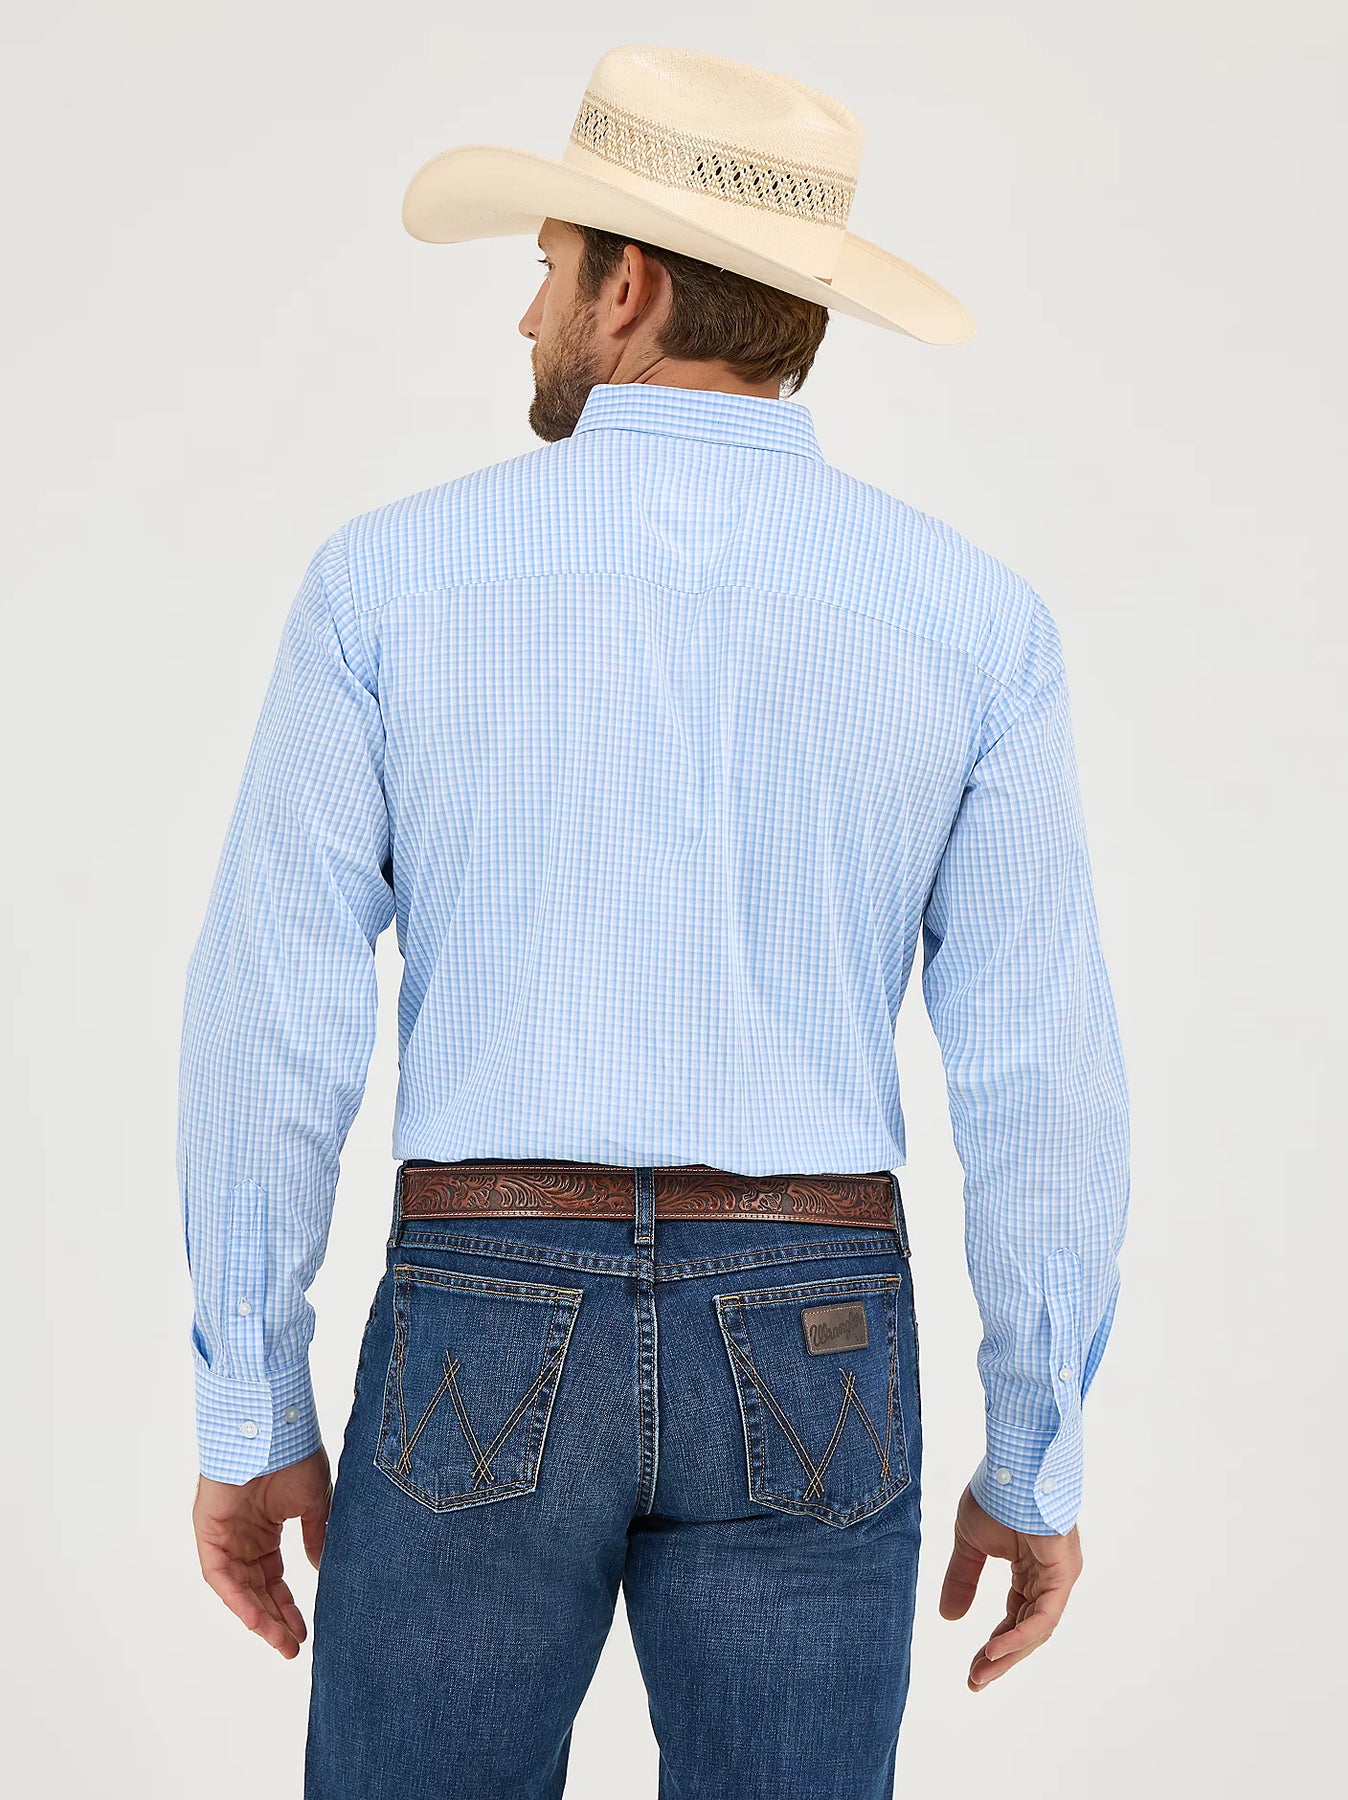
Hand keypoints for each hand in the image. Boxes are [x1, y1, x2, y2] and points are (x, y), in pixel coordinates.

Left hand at [192, 1446, 332, 1657]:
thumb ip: (315, 1537)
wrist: (273, 1428)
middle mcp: (244, 1536)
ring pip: (239, 1588)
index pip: (275, 1577)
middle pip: (258, 1589)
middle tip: (295, 1645)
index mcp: (266, 1527)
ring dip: (260, 1616)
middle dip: (276, 1618)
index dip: (289, 1604)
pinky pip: (220, 1575)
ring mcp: (225, 1535)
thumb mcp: (314, 1503)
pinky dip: (239, 1599)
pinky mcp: (209, 1533)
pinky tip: (258, 1619)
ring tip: (282, 1642)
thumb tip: (320, 1570)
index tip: (307, 1629)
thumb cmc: (295, 1454)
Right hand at [939, 1480, 1083, 1691]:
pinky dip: (1020, 1635)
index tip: (972, 1670)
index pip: (1015, 1617)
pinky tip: (996, 1650)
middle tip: (975, 1682)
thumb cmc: (994, 1494)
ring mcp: (1059, 1575)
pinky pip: (1044, 1614)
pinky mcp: (1063, 1572)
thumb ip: (962, 1579)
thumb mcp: (969, 1543)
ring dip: (1008, 1654)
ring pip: (1036, 1628)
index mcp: (1030, 1569)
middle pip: (1026, 1629)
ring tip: (981, 1673)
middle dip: (1000, 1658)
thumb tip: (948, 1618)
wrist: (1010, 1464)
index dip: (994, 1645)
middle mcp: (1049, 1576)